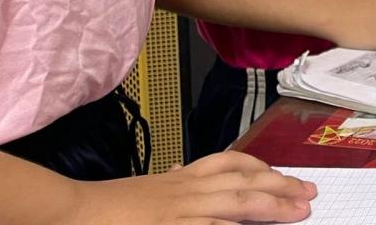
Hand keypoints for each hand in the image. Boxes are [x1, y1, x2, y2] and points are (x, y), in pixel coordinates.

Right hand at [67, 151, 315, 223]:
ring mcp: (179, 210)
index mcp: (178, 180)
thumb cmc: (102, 208)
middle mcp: (185, 189)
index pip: (227, 163)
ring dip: (271, 206)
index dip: (259, 167)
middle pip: (243, 181)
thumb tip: (180, 174)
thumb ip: (167, 186)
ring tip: (299, 211)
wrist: (66, 211)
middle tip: (309, 193)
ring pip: (236, 202)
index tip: (280, 174)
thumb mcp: (142, 192)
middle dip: (280, 186)